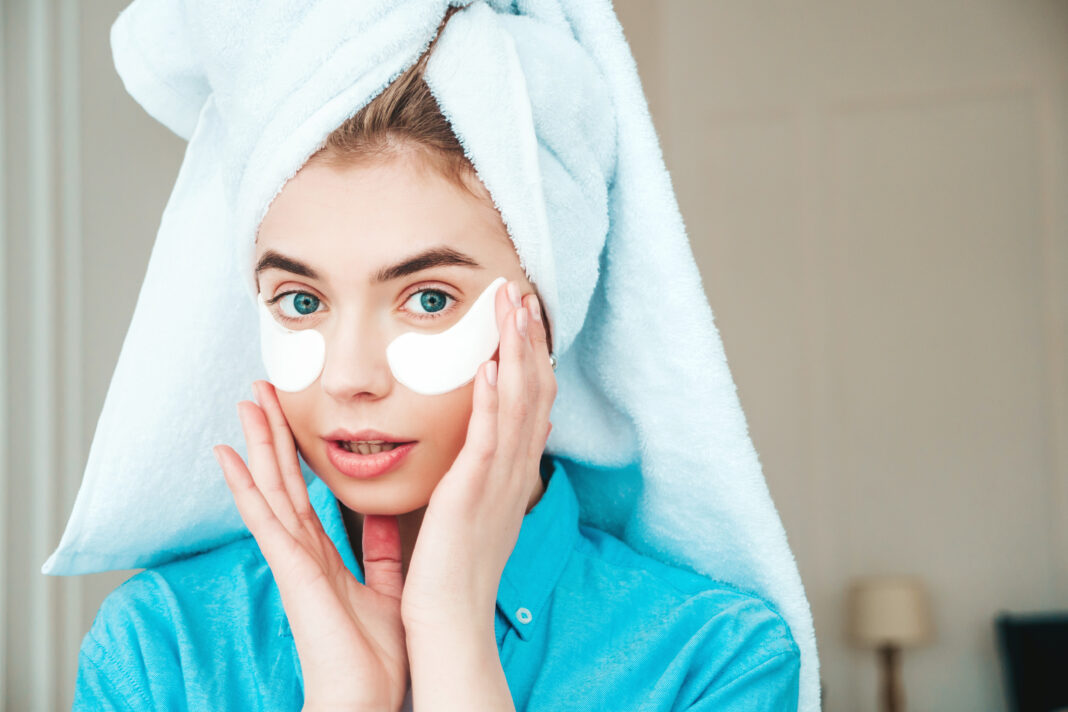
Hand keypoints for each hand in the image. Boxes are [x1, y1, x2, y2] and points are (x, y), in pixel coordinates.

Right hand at [213, 380, 408, 711]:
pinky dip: (244, 487)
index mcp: (323, 553)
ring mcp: (291, 557)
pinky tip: (227, 457)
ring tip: (244, 403)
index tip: (289, 415)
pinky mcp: (290, 568)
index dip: (295, 452)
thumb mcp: (386, 587)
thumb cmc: (375, 655)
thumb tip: (387, 515)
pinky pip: (263, 518)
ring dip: (256, 445)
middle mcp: (301, 549)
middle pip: (282, 479)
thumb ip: (382, 551)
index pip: (304, 490)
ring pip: (269, 488)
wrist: (366, 697)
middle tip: (261, 389)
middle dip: (272, 434)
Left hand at [399, 282, 556, 635]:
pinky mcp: (472, 495)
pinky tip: (488, 365)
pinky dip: (491, 400)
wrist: (451, 622)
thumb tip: (467, 447)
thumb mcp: (469, 512)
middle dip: (529, 340)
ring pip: (516, 405)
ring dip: (516, 352)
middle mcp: (513, 472)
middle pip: (532, 392)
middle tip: (524, 294)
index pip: (529, 403)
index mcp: (510, 474)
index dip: (531, 357)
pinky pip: (488, 439)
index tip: (522, 318)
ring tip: (512, 308)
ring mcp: (497, 482)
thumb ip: (472, 474)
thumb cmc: (452, 572)